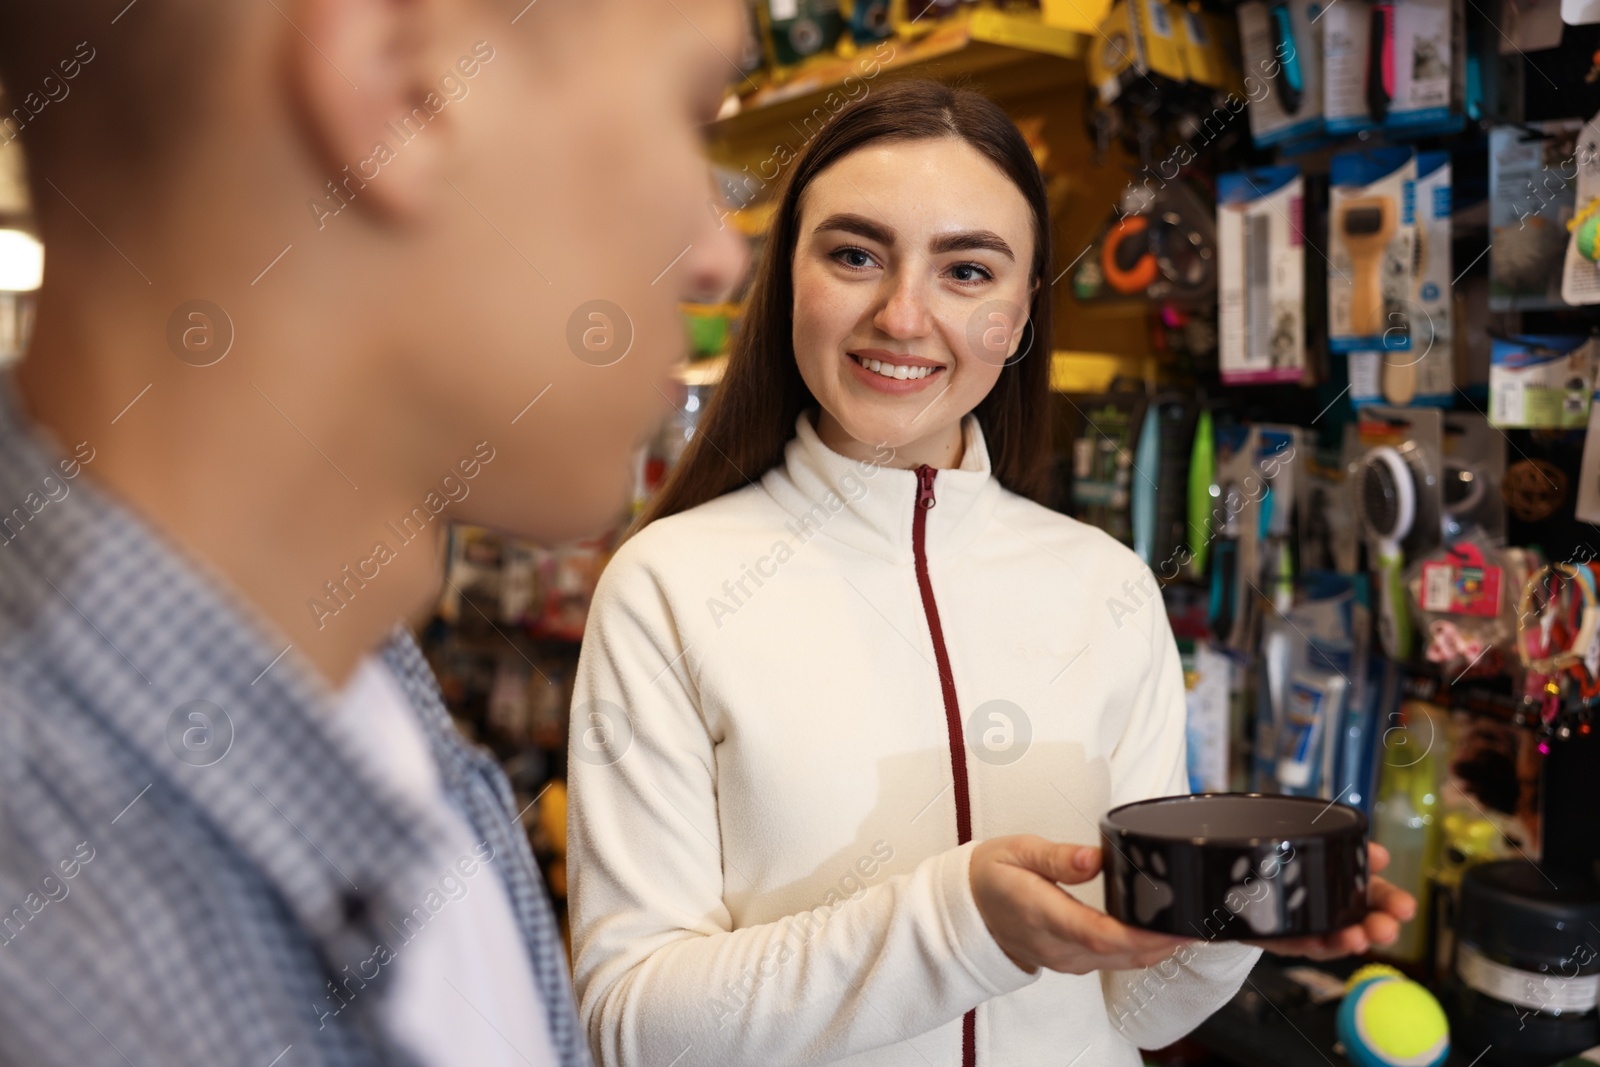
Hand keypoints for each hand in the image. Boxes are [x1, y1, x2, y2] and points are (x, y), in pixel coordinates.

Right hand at [970, 835, 1192, 975]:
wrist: (968, 907)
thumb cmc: (992, 874)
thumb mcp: (1016, 849)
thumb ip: (1056, 856)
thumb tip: (1093, 858)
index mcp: (1042, 914)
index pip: (1100, 934)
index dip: (1144, 935)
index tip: (1177, 924)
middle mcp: (1057, 946)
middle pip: (1122, 954)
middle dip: (1166, 941)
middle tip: (1203, 919)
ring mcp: (1065, 960)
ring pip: (1122, 962)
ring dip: (1159, 948)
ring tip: (1192, 924)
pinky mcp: (1072, 962)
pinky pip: (1114, 963)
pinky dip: (1143, 951)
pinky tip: (1162, 934)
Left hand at [1245, 842, 1416, 959]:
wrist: (1250, 878)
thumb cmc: (1298, 862)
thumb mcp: (1326, 848)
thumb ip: (1352, 851)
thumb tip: (1379, 854)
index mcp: (1352, 890)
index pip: (1380, 898)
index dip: (1394, 904)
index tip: (1406, 908)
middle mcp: (1337, 915)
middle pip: (1364, 927)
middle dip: (1377, 929)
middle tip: (1386, 929)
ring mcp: (1311, 929)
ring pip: (1333, 941)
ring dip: (1347, 941)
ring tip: (1356, 939)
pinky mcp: (1282, 936)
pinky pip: (1294, 942)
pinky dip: (1305, 943)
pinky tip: (1314, 941)